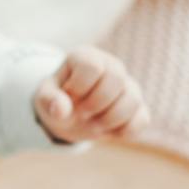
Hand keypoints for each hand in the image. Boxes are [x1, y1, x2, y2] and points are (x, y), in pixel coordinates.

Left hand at [33, 47, 151, 143]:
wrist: (71, 116)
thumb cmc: (58, 101)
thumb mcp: (45, 99)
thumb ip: (50, 101)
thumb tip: (61, 110)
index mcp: (87, 57)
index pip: (92, 67)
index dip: (79, 88)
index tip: (69, 97)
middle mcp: (112, 66)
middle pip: (116, 79)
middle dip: (95, 104)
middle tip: (81, 113)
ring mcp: (128, 86)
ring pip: (132, 99)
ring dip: (109, 120)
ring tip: (94, 124)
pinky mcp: (138, 107)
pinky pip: (142, 119)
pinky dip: (124, 131)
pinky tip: (109, 131)